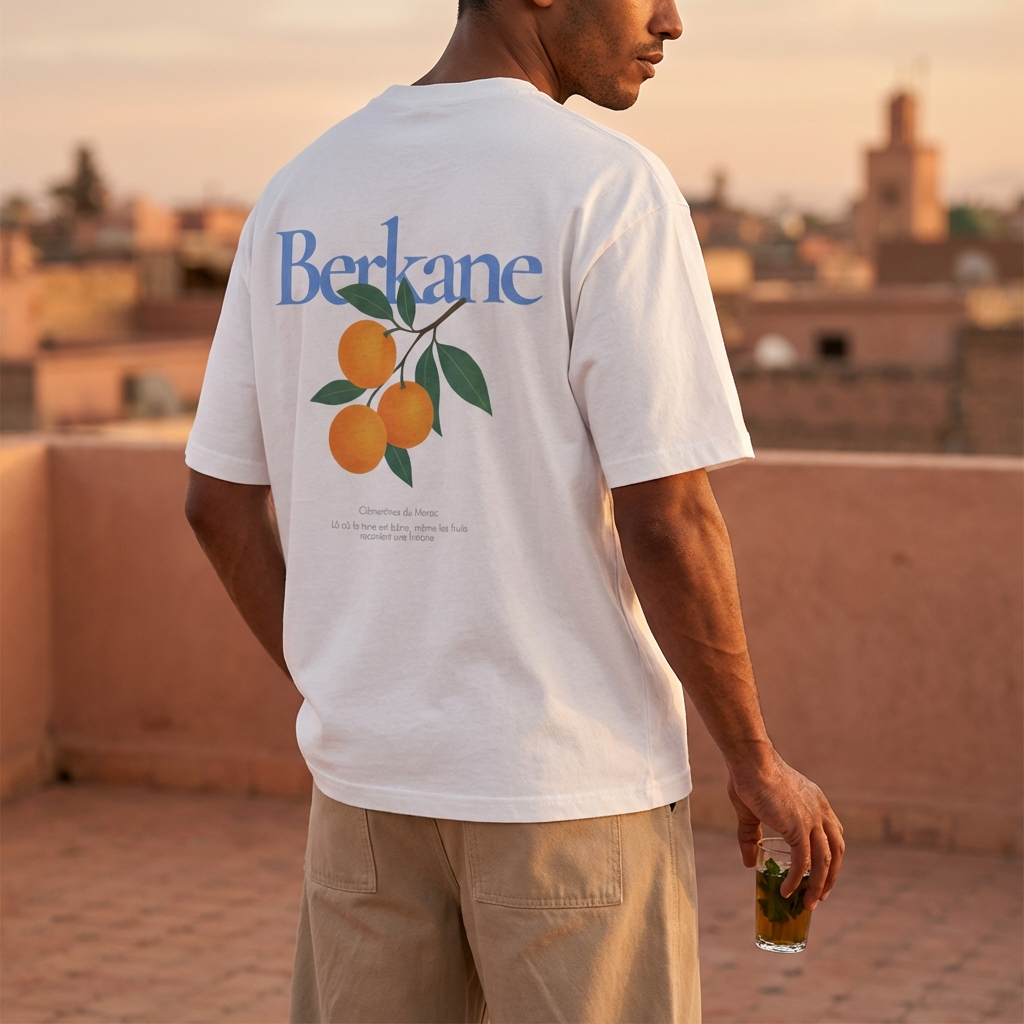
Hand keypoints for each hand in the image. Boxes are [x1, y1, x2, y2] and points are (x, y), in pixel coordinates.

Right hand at [727, 750, 843, 909]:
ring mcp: (811, 820)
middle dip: (830, 877)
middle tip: (818, 897)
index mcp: (816, 802)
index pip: (835, 835)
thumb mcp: (752, 811)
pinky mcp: (797, 827)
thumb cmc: (748, 776)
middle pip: (836, 852)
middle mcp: (820, 811)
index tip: (823, 875)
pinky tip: (787, 890)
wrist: (749, 761)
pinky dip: (797, 879)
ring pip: (824, 862)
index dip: (832, 858)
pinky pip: (803, 862)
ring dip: (818, 886)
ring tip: (807, 904)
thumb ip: (752, 836)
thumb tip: (748, 863)